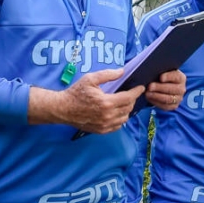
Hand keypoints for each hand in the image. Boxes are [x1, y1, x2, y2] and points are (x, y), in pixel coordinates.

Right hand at [29, 68, 143, 133]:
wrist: (63, 109)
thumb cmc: (75, 93)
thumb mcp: (90, 79)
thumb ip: (107, 74)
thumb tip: (122, 72)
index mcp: (106, 102)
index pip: (128, 97)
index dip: (136, 92)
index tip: (140, 87)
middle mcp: (108, 115)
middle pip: (128, 108)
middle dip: (132, 99)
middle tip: (130, 93)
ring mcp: (105, 125)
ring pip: (124, 118)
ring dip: (126, 109)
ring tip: (124, 102)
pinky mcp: (101, 130)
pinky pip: (117, 125)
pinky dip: (120, 118)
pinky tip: (116, 112)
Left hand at [144, 69, 185, 110]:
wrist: (162, 87)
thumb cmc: (161, 77)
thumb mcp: (162, 72)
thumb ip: (160, 71)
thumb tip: (151, 71)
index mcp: (181, 78)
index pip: (176, 77)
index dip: (169, 77)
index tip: (161, 77)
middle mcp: (181, 89)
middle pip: (172, 89)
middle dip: (160, 87)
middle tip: (150, 86)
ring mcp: (178, 98)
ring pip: (168, 99)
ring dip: (157, 96)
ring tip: (147, 93)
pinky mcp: (173, 106)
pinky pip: (165, 106)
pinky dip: (156, 102)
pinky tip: (149, 98)